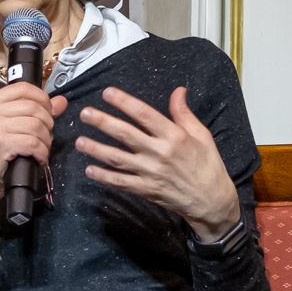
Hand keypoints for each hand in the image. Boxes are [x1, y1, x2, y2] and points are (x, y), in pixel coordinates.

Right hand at [0, 82, 67, 260]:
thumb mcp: (13, 123)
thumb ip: (37, 109)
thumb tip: (61, 101)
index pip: (24, 89)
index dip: (42, 99)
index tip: (47, 112)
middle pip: (33, 107)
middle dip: (47, 123)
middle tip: (44, 135)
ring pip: (36, 126)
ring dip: (45, 140)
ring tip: (40, 148)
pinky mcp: (0, 143)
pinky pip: (33, 143)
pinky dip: (41, 152)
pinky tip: (38, 156)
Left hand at [75, 86, 240, 239]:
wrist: (212, 200)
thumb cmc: (207, 164)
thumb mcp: (201, 135)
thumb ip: (184, 113)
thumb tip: (178, 90)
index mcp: (174, 136)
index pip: (144, 115)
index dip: (125, 103)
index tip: (107, 93)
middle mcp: (160, 153)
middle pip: (126, 134)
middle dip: (103, 122)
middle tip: (84, 113)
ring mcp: (151, 173)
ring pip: (118, 159)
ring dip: (96, 150)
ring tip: (79, 141)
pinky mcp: (146, 190)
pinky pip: (121, 182)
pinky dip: (104, 177)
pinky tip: (89, 170)